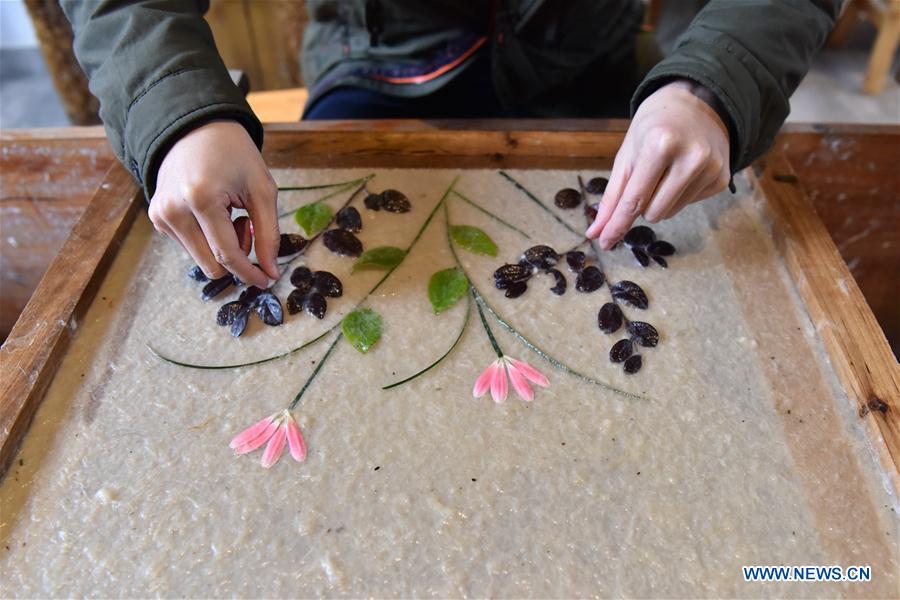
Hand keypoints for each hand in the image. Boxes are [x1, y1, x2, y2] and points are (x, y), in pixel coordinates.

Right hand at [148, 120, 278, 287]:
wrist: (196, 128)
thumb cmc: (234, 154)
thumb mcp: (262, 189)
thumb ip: (269, 234)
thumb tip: (270, 272)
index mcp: (201, 199)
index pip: (227, 255)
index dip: (249, 272)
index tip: (267, 280)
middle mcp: (173, 210)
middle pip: (212, 265)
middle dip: (237, 256)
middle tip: (247, 225)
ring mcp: (161, 215)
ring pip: (201, 259)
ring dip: (222, 248)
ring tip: (230, 215)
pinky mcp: (156, 218)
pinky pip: (189, 247)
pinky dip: (207, 240)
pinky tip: (214, 214)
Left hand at [586, 79, 730, 248]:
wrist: (697, 103)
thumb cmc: (653, 128)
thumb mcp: (627, 155)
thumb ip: (613, 196)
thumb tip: (596, 232)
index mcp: (661, 145)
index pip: (635, 199)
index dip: (617, 225)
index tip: (604, 243)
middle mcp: (691, 157)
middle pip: (653, 213)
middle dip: (643, 203)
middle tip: (647, 176)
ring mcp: (711, 169)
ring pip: (670, 213)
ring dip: (661, 200)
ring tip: (666, 171)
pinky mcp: (722, 179)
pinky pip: (688, 205)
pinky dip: (679, 194)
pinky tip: (684, 171)